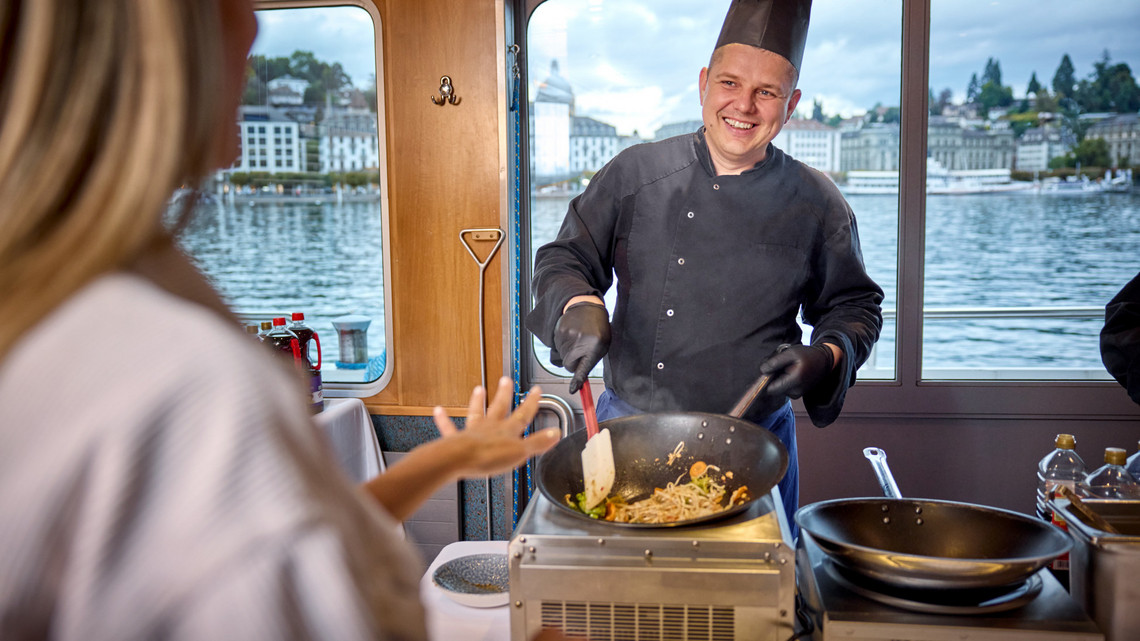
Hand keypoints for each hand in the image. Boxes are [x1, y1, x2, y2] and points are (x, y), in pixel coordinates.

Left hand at [432, 377, 559, 478]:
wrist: (459, 459)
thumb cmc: (487, 456)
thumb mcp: (520, 452)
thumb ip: (538, 442)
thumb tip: (556, 433)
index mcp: (507, 431)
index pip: (523, 414)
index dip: (531, 403)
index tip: (536, 390)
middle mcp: (490, 428)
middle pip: (499, 407)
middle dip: (504, 394)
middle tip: (506, 380)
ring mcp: (472, 433)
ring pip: (476, 413)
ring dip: (478, 401)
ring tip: (478, 389)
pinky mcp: (455, 441)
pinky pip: (449, 428)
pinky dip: (443, 419)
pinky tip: (438, 411)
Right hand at [553, 301, 610, 393]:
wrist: (586, 305)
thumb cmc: (598, 327)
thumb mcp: (602, 344)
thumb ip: (592, 360)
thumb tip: (580, 379)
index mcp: (595, 345)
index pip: (584, 367)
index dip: (578, 380)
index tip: (574, 390)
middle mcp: (580, 341)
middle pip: (569, 365)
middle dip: (574, 363)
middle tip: (581, 352)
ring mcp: (567, 336)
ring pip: (563, 356)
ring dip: (569, 352)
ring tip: (578, 339)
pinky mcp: (559, 332)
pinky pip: (558, 347)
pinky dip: (564, 344)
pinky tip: (572, 334)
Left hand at [759, 343, 834, 398]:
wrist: (824, 361)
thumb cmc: (806, 355)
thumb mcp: (790, 353)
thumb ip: (775, 362)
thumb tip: (762, 371)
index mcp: (794, 381)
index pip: (771, 389)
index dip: (767, 379)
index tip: (771, 368)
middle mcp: (796, 392)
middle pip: (774, 389)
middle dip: (773, 378)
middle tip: (781, 366)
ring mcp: (798, 394)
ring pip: (779, 389)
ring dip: (779, 379)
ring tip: (787, 368)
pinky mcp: (798, 394)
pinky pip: (785, 389)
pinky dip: (784, 381)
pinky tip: (791, 372)